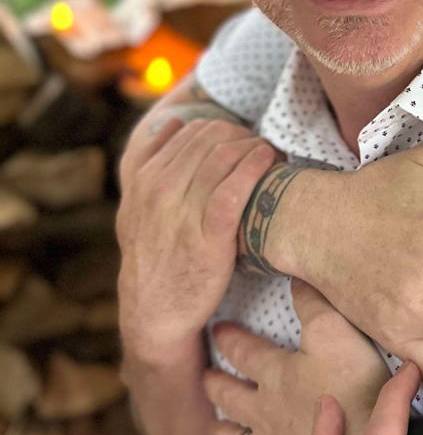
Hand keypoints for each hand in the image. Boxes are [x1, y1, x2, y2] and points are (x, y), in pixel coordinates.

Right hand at [116, 118, 275, 364]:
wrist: (154, 311)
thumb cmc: (156, 254)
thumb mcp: (137, 207)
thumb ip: (149, 163)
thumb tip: (172, 122)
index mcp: (143, 179)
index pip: (192, 131)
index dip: (226, 129)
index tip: (245, 139)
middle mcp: (158, 191)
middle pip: (211, 139)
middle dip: (244, 136)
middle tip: (264, 146)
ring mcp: (181, 214)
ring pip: (223, 157)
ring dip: (255, 148)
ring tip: (273, 155)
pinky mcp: (207, 239)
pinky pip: (234, 190)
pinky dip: (254, 168)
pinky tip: (269, 163)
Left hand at [205, 282, 390, 434]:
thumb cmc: (357, 388)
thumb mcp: (338, 332)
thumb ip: (313, 303)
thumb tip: (292, 275)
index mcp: (275, 374)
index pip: (243, 351)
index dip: (230, 337)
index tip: (218, 328)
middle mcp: (263, 414)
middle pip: (229, 397)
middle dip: (216, 384)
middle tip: (207, 378)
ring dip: (222, 434)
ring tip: (214, 428)